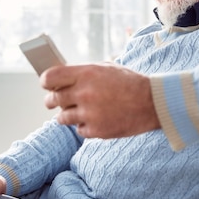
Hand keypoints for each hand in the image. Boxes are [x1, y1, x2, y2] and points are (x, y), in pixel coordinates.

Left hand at [41, 63, 160, 138]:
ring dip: (68, 115)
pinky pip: (79, 130)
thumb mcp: (105, 68)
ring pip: (62, 118)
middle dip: (53, 101)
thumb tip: (59, 79)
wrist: (152, 103)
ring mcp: (89, 114)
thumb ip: (82, 73)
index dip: (46, 82)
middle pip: (52, 99)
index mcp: (86, 74)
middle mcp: (84, 93)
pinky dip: (85, 126)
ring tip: (81, 111)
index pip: (50, 78)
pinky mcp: (96, 130)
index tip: (48, 85)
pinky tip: (97, 119)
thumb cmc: (129, 82)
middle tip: (57, 101)